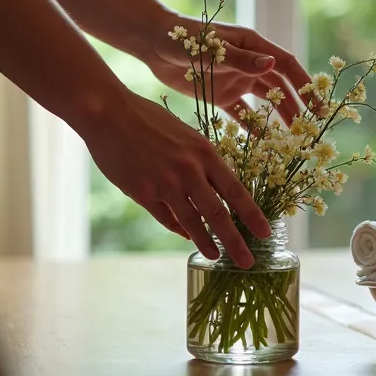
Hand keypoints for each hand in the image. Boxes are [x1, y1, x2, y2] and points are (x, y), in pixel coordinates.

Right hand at [76, 89, 271, 266]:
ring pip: (193, 223)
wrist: (108, 113)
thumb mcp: (186, 135)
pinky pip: (166, 218)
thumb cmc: (148, 119)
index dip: (253, 215)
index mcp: (204, 153)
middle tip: (248, 262)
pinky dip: (179, 230)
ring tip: (216, 257)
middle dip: (236, 242)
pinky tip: (187, 236)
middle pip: (219, 214)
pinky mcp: (143, 193)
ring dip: (207, 243)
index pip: (236, 191)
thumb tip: (213, 188)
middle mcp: (189, 171)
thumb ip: (200, 161)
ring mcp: (165, 184)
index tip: (266, 233)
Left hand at [135, 14, 313, 122]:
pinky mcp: (220, 93)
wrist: (153, 43)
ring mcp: (236, 79)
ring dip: (279, 116)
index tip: (318, 105)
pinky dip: (253, 126)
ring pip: (265, 100)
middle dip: (297, 105)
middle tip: (311, 127)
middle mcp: (249, 62)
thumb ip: (241, 59)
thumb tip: (272, 65)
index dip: (305, 84)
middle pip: (280, 86)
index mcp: (253, 45)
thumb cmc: (183, 38)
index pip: (287, 65)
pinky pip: (242, 113)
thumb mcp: (213, 48)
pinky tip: (264, 142)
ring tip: (293, 137)